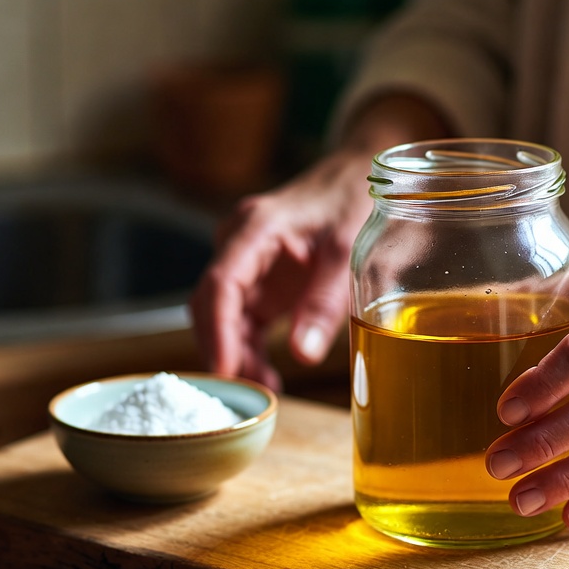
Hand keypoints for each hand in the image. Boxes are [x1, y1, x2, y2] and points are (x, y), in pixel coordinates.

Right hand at [190, 93, 451, 389]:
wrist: (356, 175)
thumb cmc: (354, 202)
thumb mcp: (349, 252)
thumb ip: (326, 302)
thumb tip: (302, 355)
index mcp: (256, 228)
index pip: (221, 284)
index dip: (217, 331)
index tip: (224, 370)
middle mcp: (239, 243)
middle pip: (211, 305)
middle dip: (225, 351)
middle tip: (251, 393)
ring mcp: (244, 262)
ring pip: (222, 317)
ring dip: (237, 355)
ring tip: (267, 389)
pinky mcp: (256, 280)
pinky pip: (240, 320)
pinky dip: (248, 349)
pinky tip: (267, 375)